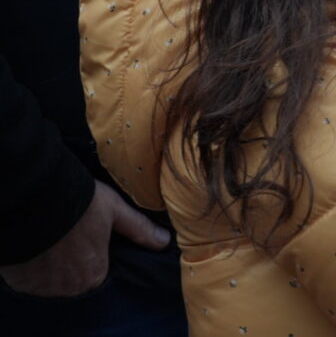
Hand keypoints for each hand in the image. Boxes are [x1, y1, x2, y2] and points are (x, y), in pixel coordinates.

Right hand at [0, 181, 170, 296]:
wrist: (36, 198)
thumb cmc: (80, 203)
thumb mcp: (115, 211)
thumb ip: (139, 229)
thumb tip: (165, 241)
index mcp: (95, 274)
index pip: (97, 271)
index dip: (92, 254)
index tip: (85, 237)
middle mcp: (69, 287)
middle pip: (73, 278)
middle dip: (71, 260)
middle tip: (68, 235)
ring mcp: (42, 286)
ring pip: (50, 278)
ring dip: (51, 264)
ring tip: (52, 237)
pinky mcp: (20, 280)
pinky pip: (28, 277)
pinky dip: (31, 265)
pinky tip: (37, 244)